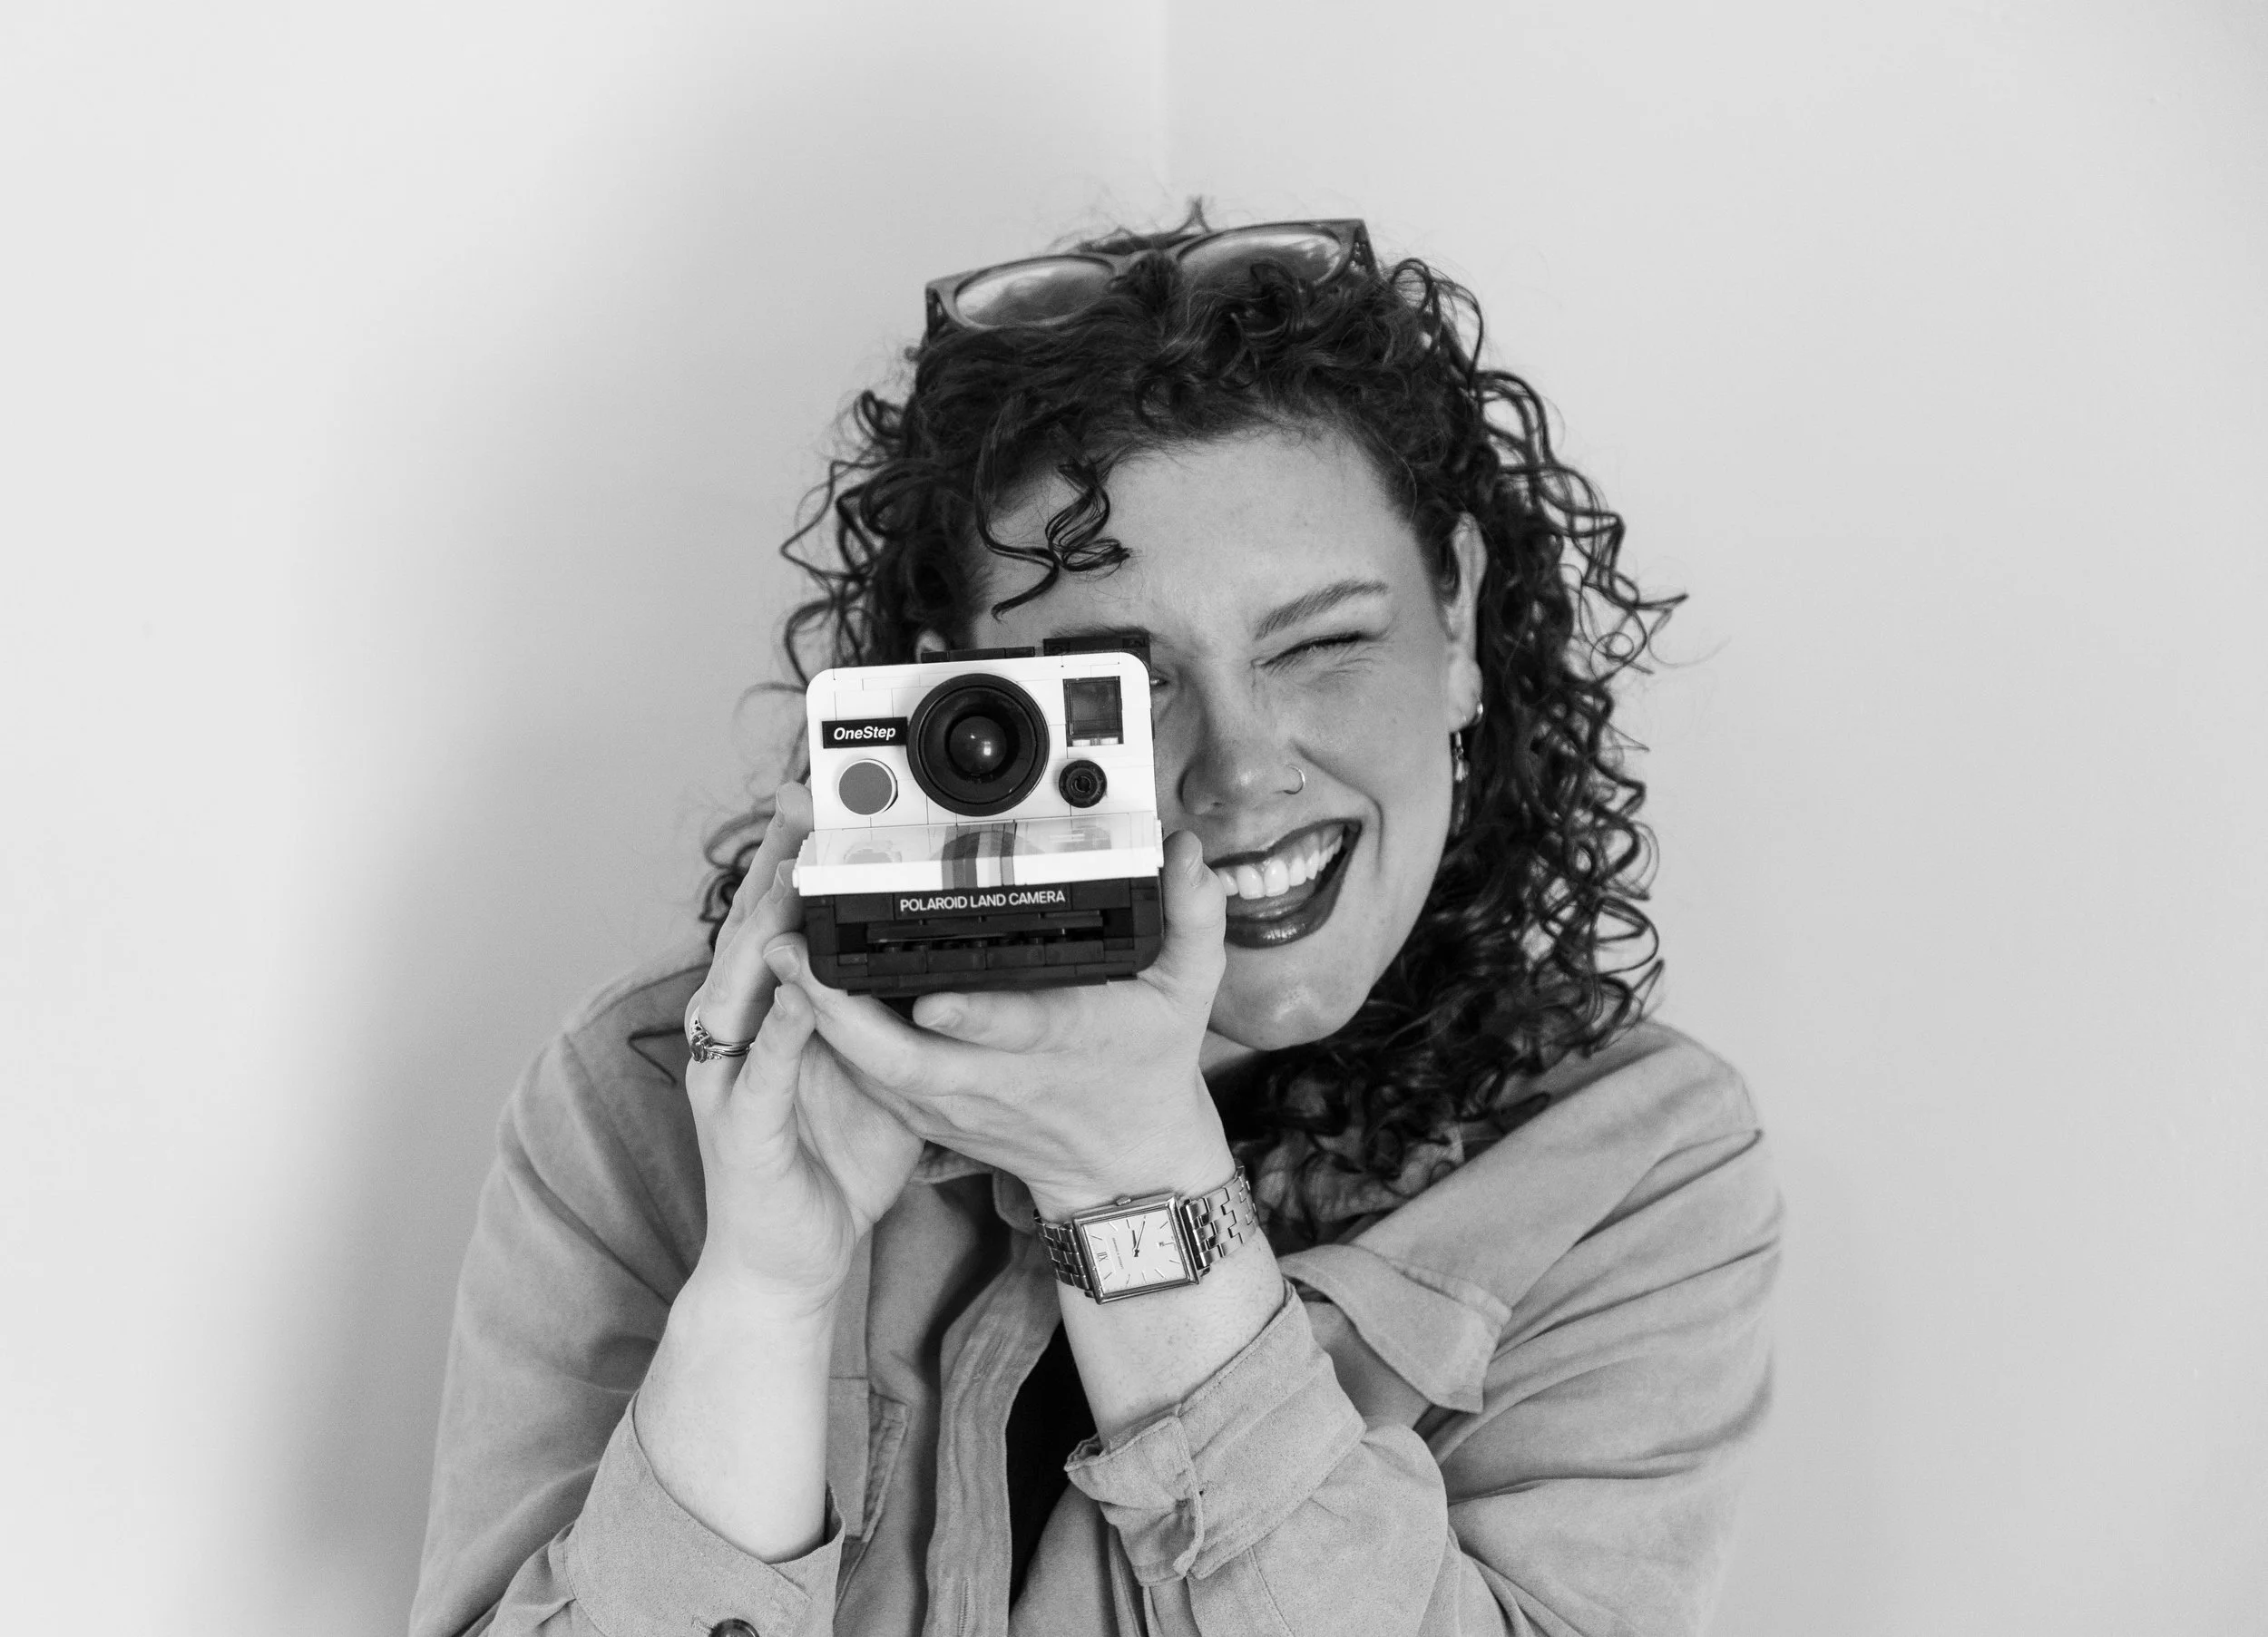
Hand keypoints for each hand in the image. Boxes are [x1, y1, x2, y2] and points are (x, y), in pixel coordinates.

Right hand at [682, 783, 925, 1313]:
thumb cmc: (830, 1161)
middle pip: (746, 929)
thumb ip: (896, 1008)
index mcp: (768, 1011)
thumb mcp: (877, 1066)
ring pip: (740, 986)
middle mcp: (737, 1032)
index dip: (791, 854)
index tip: (820, 794)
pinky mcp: (741, 1128)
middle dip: (771, 863)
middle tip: (800, 802)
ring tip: (796, 875)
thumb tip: (957, 950)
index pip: (774, 916)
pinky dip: (782, 1030)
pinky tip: (803, 995)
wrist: (787, 1260)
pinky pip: (763, 1070)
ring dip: (767, 930)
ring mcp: (731, 1077)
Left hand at [761, 830, 1231, 1218]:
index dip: (971, 1016)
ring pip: (875, 1074)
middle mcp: (997, 1077)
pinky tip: (796, 995)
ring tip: (778, 956)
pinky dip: (831, 1041)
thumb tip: (1191, 854)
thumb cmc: (1149, 1068)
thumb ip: (1193, 919)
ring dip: (821, 1022)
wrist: (1122, 1167)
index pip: (1011, 1028)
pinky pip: (870, 1080)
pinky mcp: (932, 1113)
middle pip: (906, 1058)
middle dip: (842, 1010)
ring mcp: (957, 1101)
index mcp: (1059, 1041)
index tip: (931, 999)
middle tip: (793, 949)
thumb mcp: (1188, 994)